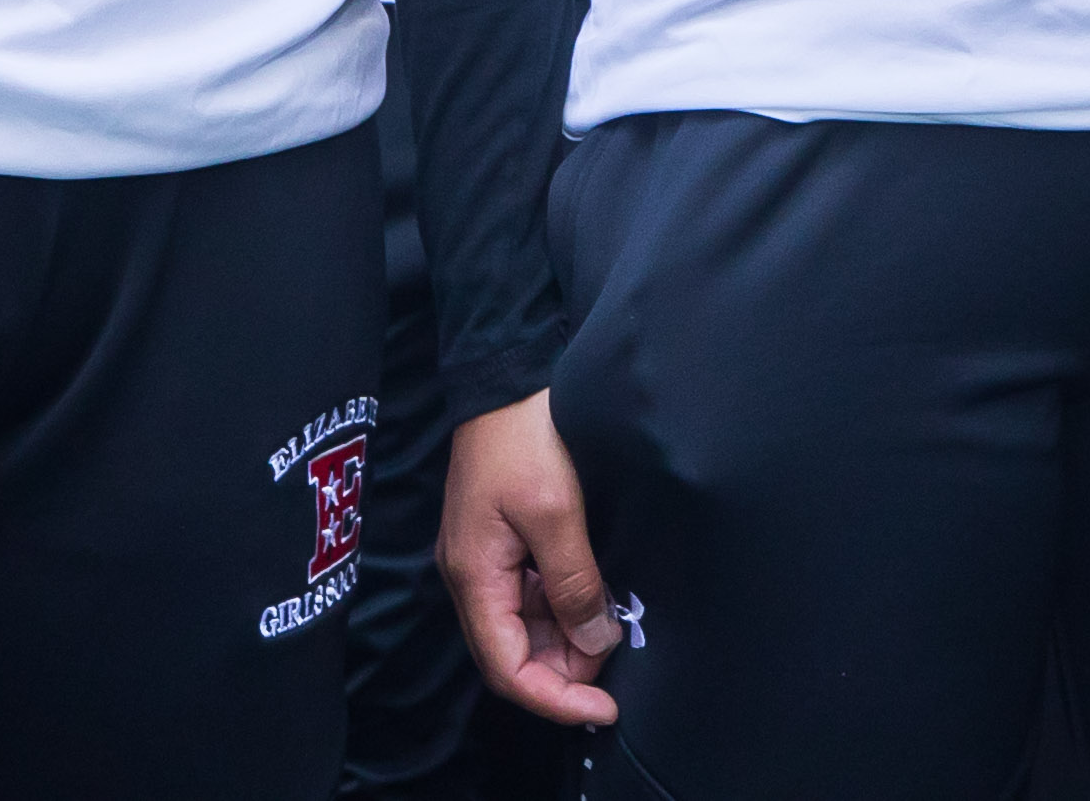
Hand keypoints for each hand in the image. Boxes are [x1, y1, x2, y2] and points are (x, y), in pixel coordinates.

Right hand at [438, 392, 625, 729]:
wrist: (504, 379)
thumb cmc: (525, 440)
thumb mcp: (557, 513)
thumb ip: (574, 584)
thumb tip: (595, 643)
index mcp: (475, 578)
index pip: (507, 670)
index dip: (556, 700)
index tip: (605, 709)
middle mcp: (473, 579)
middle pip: (514, 655)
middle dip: (566, 670)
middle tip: (617, 654)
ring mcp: (485, 561)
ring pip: (525, 628)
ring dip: (568, 638)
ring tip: (612, 625)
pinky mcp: (502, 544)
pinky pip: (530, 597)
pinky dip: (563, 607)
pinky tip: (595, 595)